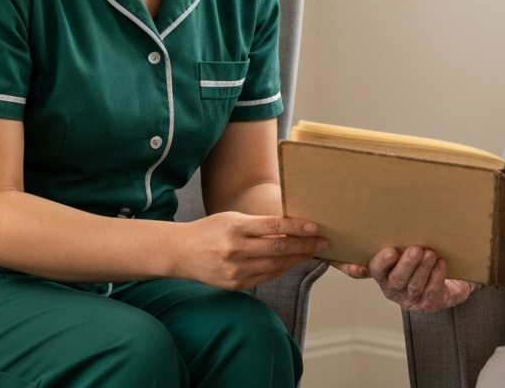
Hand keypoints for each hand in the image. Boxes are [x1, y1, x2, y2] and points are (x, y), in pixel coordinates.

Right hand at [176, 212, 327, 290]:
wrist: (181, 253)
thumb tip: (291, 228)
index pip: (274, 227)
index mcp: (235, 229)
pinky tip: (291, 262)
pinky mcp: (236, 285)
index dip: (297, 228)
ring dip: (297, 259)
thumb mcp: (232, 219)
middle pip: (279, 248)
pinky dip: (281, 269)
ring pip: (276, 265)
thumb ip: (259, 225)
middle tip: (323, 243)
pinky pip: (266, 277)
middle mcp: (236, 251)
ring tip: (312, 252)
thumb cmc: (210, 230)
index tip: (315, 228)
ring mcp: (236, 271)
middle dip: (305, 246)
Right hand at [333, 246, 475, 312]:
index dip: (372, 264)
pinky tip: (441, 263)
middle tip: (415, 249)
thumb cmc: (423, 263)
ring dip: (423, 269)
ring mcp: (410, 298)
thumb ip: (400, 238)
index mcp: (384, 273)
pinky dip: (436, 276)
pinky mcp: (427, 304)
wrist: (449, 282)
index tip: (383, 253)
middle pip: (395, 278)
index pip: (374, 270)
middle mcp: (393, 287)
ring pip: (414, 284)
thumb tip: (397, 213)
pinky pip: (431, 290)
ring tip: (430, 254)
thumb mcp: (408, 250)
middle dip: (406, 264)